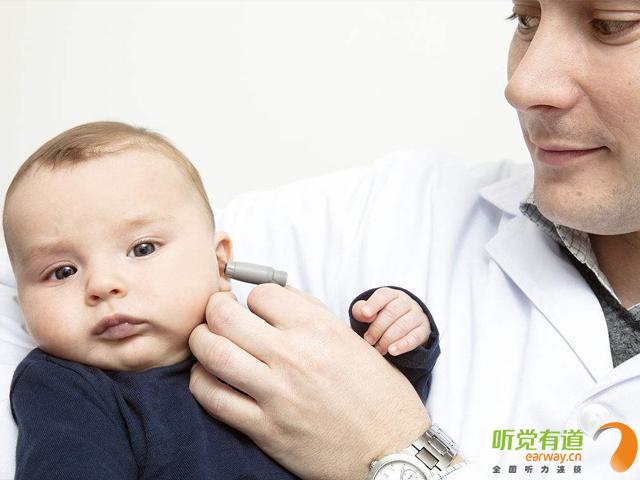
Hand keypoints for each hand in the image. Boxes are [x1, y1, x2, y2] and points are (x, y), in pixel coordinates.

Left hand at [188, 284, 430, 479]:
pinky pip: (214, 399)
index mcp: (319, 329)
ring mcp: (277, 394)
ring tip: (207, 340)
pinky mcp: (266, 429)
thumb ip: (312, 314)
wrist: (392, 449)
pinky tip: (208, 376)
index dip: (252, 296)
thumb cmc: (378, 395)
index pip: (261, 293)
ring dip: (201, 341)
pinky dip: (201, 382)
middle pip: (226, 317)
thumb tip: (276, 295)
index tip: (252, 306)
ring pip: (213, 354)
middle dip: (214, 309)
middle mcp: (295, 357)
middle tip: (217, 314)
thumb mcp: (352, 341)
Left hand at [352, 288, 431, 355]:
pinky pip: (415, 337)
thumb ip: (361, 310)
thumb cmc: (380, 318)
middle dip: (378, 327)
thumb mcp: (368, 312)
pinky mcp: (424, 330)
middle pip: (392, 312)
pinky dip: (403, 345)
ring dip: (388, 339)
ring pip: (403, 325)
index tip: (365, 313)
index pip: (383, 295)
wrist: (401, 329)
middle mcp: (406, 302)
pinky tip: (392, 351)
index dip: (373, 304)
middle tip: (368, 340)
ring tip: (378, 349)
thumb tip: (365, 314)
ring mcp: (417, 315)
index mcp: (391, 295)